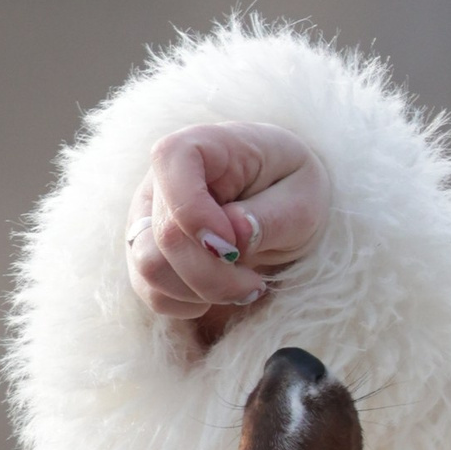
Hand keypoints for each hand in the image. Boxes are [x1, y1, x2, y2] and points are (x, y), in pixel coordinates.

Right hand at [127, 124, 333, 339]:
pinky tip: (218, 293)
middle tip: (255, 285)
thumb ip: (271, 215)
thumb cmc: (292, 188)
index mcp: (204, 144)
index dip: (195, 211)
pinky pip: (150, 290)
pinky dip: (186, 304)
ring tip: (243, 287)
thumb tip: (233, 233)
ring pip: (149, 269)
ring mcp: (148, 216)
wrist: (283, 201)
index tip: (234, 247)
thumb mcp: (303, 198)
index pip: (171, 161)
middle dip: (213, 275)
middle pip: (164, 235)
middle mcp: (163, 178)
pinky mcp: (147, 251)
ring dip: (200, 292)